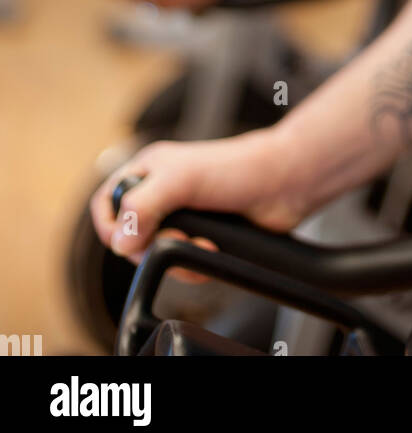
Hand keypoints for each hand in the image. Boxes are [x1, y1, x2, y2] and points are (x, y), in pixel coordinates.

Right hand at [90, 128, 308, 272]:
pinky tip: (214, 246)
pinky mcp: (202, 236)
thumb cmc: (236, 168)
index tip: (125, 239)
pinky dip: (197, 262)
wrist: (283, 185)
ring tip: (203, 240)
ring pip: (158, 254)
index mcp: (150, 169)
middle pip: (131, 237)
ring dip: (180, 254)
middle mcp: (163, 192)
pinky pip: (184, 264)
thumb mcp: (181, 180)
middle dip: (153, 244)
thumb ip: (143, 206)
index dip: (109, 224)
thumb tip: (120, 242)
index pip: (107, 201)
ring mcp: (184, 216)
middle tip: (176, 236)